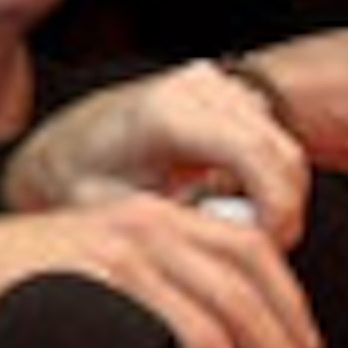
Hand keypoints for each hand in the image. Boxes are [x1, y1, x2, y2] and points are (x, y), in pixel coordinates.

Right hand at [0, 190, 324, 347]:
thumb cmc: (8, 293)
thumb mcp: (90, 278)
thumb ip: (143, 300)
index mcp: (147, 217)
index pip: (246, 246)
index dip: (288, 297)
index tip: (305, 340)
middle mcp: (146, 222)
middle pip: (249, 275)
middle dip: (287, 337)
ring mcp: (126, 248)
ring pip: (227, 300)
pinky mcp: (107, 278)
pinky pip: (183, 323)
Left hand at [6, 60, 316, 241]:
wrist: (61, 143)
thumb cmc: (76, 177)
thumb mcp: (112, 215)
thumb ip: (173, 233)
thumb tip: (231, 263)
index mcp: (165, 113)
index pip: (257, 157)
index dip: (278, 210)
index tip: (266, 249)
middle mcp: (196, 88)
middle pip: (283, 156)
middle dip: (281, 214)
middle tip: (255, 255)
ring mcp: (215, 84)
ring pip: (286, 151)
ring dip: (277, 199)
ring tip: (233, 231)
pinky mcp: (227, 92)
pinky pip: (274, 142)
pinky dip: (266, 182)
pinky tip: (229, 204)